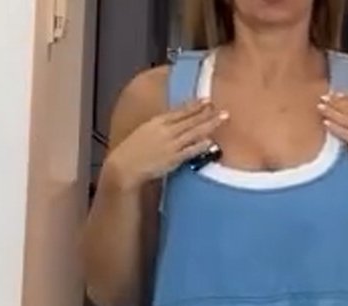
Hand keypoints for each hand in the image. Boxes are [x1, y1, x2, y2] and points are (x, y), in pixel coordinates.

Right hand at [105, 100, 228, 191]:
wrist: (125, 165)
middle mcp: (166, 130)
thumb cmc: (134, 149)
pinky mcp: (172, 159)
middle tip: (221, 108)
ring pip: (193, 132)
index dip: (195, 105)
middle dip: (207, 113)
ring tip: (222, 119)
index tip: (207, 100)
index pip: (181, 110)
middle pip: (190, 119)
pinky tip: (210, 142)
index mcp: (158, 121)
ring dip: (209, 125)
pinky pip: (189, 151)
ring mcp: (171, 144)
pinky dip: (200, 146)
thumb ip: (160, 125)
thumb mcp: (146, 130)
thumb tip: (172, 122)